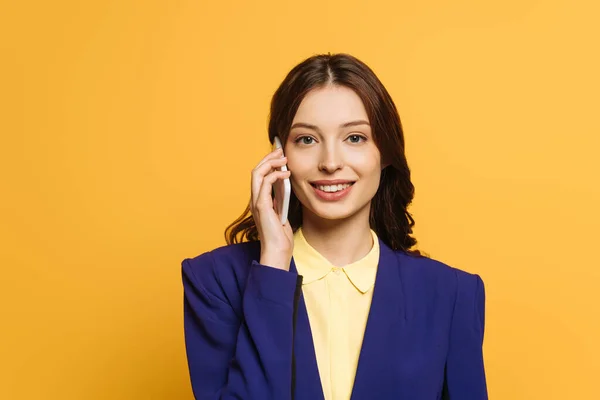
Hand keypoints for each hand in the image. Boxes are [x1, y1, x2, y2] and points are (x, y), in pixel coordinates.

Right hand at [250, 147, 293, 270]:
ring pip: (257, 173)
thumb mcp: (283, 212)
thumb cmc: (281, 237)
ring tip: (283, 158)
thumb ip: (281, 199)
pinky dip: (275, 175)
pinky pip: (265, 183)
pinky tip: (286, 173)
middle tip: (281, 150)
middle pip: (256, 170)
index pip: (259, 176)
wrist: (278, 251)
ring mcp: (256, 202)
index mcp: (259, 201)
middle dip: (268, 158)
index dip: (267, 163)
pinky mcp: (261, 206)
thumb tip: (286, 183)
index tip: (279, 154)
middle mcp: (255, 199)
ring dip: (270, 162)